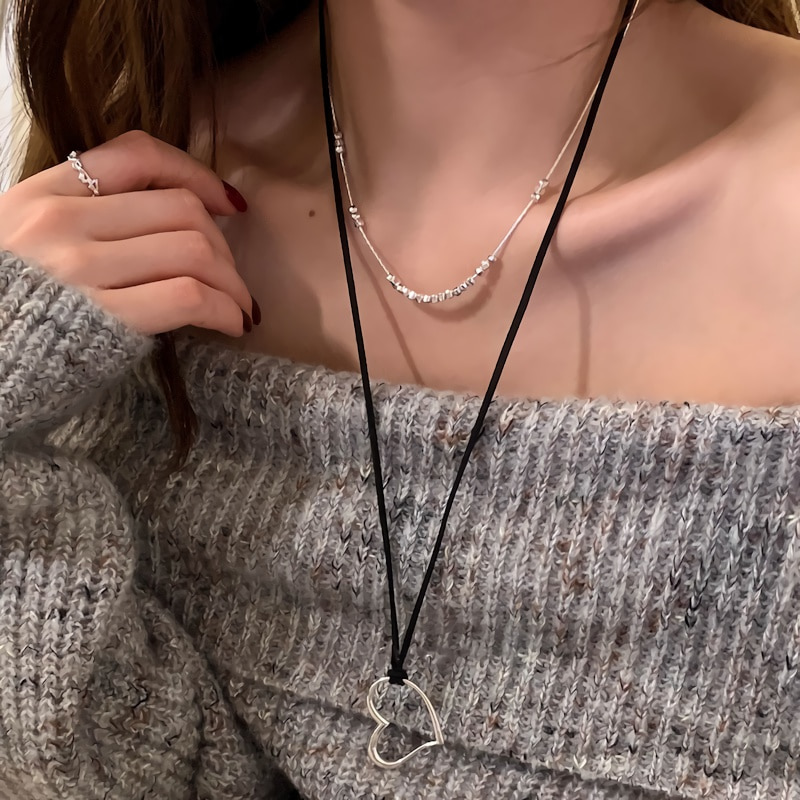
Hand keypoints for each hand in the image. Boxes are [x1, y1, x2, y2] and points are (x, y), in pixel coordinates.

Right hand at [0, 130, 256, 336]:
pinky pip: (190, 296)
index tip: (226, 202)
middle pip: (181, 210)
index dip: (197, 175)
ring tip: (239, 306)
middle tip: (230, 277)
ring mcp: (80, 270)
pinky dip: (225, 309)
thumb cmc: (10, 310)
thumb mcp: (23, 241)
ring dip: (233, 283)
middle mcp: (60, 222)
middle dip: (223, 246)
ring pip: (195, 251)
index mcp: (41, 194)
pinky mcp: (104, 318)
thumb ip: (78, 221)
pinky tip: (231, 323)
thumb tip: (161, 222)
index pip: (138, 155)